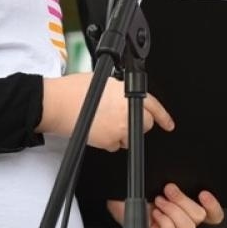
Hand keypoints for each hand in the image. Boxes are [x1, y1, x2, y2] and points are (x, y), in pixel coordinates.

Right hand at [42, 72, 171, 149]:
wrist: (57, 104)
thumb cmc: (74, 90)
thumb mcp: (105, 82)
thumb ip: (121, 91)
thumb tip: (125, 98)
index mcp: (127, 94)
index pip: (154, 106)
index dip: (163, 116)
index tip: (168, 124)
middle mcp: (127, 111)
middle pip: (145, 125)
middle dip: (137, 124)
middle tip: (122, 120)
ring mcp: (119, 128)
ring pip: (130, 138)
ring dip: (122, 134)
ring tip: (105, 123)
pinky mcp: (108, 141)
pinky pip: (114, 146)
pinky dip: (108, 141)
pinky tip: (97, 130)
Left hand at [106, 182, 224, 227]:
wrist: (119, 196)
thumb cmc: (140, 188)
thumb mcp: (159, 180)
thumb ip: (176, 180)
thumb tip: (184, 179)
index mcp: (188, 207)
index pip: (213, 215)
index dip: (214, 207)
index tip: (204, 194)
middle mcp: (183, 220)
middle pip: (199, 217)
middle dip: (183, 201)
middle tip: (168, 190)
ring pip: (187, 227)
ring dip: (172, 210)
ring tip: (158, 201)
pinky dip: (163, 221)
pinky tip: (154, 213)